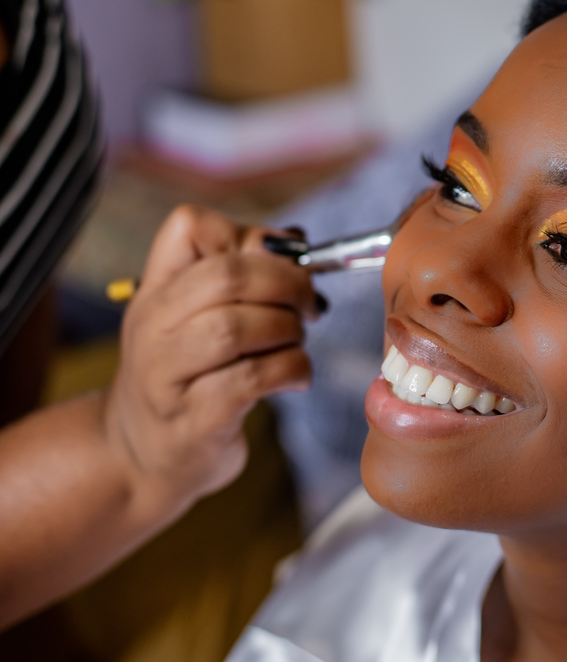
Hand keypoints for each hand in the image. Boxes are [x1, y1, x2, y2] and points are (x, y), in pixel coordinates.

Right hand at [104, 205, 319, 516]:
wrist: (140, 456)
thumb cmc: (188, 377)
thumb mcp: (194, 319)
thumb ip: (237, 277)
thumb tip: (293, 242)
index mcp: (155, 290)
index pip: (189, 227)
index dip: (249, 234)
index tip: (281, 263)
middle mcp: (152, 327)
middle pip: (226, 276)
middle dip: (287, 283)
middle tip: (308, 304)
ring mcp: (167, 377)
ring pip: (237, 327)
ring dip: (289, 329)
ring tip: (295, 342)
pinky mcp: (195, 421)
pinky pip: (253, 378)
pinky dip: (291, 369)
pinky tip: (296, 375)